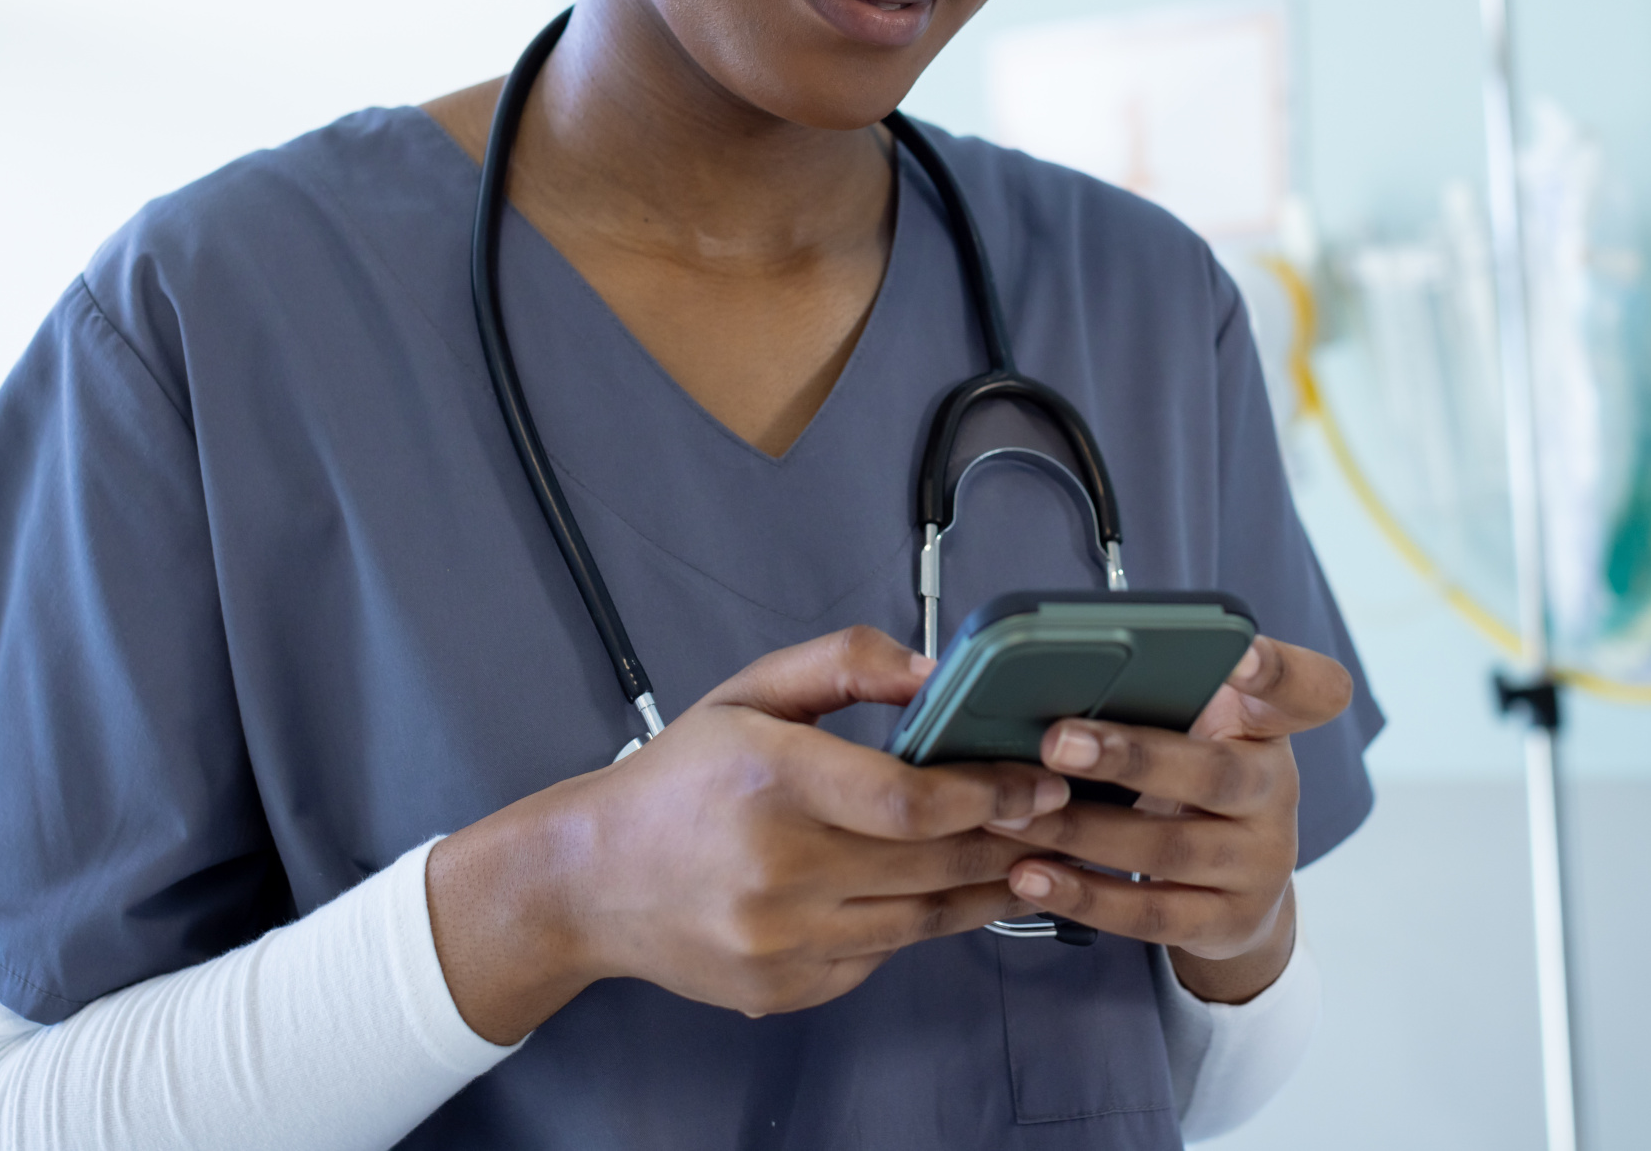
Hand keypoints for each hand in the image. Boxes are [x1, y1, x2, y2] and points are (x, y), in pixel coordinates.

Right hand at [428, 627, 1068, 1041]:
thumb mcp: (748, 693)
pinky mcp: (784, 987)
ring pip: (920, 920)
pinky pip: (880, 955)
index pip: (908, 801)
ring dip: (984, 890)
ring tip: (1028, 859)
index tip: (1038, 784)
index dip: (988, 794)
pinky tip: (948, 896)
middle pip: (930, 863)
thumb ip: (843, 663)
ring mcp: (780, 940)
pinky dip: (919, 925)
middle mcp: (776, 869)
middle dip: (1007, 838)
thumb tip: (933, 671)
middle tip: (1060, 818)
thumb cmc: (677, 782)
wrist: (590, 883)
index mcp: (770, 781)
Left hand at [982, 636, 1351, 1003]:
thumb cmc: (1192, 776)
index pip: (1306, 689)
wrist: (1238, 885)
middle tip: (1055, 741)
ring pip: (1169, 848)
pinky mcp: (1229, 923)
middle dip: (1129, 757)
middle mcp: (1277, 792)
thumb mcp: (1197, 727)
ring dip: (1081, 831)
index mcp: (1269, 726)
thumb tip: (1045, 677)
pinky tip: (1029, 875)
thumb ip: (1159, 694)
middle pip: (1214, 773)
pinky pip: (1152, 914)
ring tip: (1010, 814)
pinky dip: (1084, 894)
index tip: (1237, 652)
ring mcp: (1261, 865)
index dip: (1274, 669)